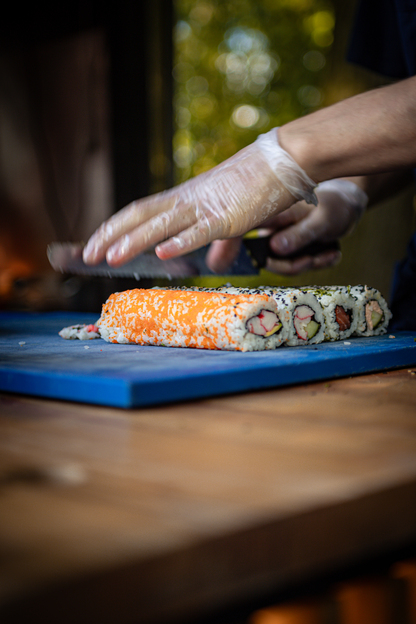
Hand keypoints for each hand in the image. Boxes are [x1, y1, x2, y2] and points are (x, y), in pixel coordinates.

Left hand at [83, 129, 316, 265]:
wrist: (280, 165)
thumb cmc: (254, 189)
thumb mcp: (231, 222)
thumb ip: (218, 245)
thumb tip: (212, 265)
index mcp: (183, 200)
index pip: (139, 212)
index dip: (115, 228)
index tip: (96, 244)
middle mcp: (186, 201)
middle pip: (140, 216)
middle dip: (111, 235)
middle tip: (87, 255)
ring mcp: (204, 208)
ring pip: (162, 225)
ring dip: (134, 241)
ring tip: (111, 258)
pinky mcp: (227, 217)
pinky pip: (199, 230)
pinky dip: (180, 242)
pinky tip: (162, 252)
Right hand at [206, 179, 367, 274]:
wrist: (348, 204)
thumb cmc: (335, 206)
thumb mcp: (322, 220)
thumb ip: (300, 235)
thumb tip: (276, 249)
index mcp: (270, 214)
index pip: (241, 232)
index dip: (227, 248)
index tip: (216, 263)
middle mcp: (270, 229)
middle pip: (266, 258)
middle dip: (292, 264)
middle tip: (313, 258)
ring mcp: (280, 240)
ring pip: (283, 264)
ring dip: (308, 263)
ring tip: (330, 251)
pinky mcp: (290, 249)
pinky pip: (296, 265)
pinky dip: (316, 263)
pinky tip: (332, 252)